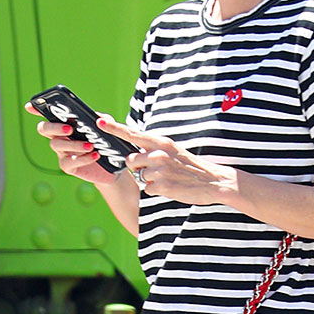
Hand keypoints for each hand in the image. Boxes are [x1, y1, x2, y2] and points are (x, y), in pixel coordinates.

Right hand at [24, 102, 120, 186]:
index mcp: (65, 124)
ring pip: (57, 145)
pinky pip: (69, 162)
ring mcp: (62, 152)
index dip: (36, 109)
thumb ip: (102, 119)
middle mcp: (59, 137)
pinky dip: (82, 158)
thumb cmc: (106, 142)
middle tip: (69, 129)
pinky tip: (95, 155)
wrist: (113, 166)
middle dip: (53, 127)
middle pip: (44, 129)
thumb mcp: (106, 128)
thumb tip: (97, 117)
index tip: (30, 106)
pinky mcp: (68, 167)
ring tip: (90, 145)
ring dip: (73, 144)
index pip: (48, 115)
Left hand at [97, 116, 233, 204]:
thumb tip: (135, 155)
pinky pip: (148, 189)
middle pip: (131, 160)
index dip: (114, 128)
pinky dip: (157, 191)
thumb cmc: (192, 167)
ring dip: (150, 180)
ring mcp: (159, 170)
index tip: (100, 122)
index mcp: (161, 142)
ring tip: (168, 178)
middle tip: (156, 171)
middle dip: (138, 168)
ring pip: (140, 176)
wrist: (214, 181)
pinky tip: (171, 187)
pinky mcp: (161, 185)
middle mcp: (158, 153)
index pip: (133, 134)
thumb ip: (154, 149)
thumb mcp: (173, 151)